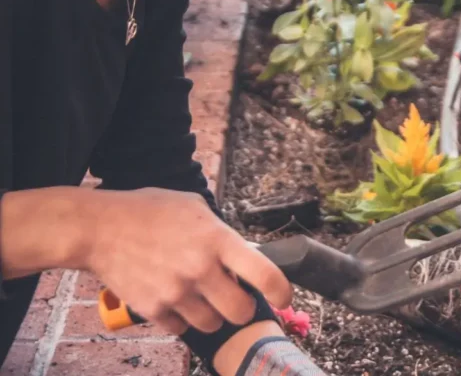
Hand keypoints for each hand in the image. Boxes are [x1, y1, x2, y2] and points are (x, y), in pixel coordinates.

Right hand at [83, 187, 291, 334]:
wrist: (98, 228)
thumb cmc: (149, 211)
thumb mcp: (194, 207)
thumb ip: (222, 233)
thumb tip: (246, 254)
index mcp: (217, 240)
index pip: (264, 274)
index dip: (281, 291)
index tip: (284, 297)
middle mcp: (200, 269)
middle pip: (241, 312)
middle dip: (242, 308)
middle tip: (235, 299)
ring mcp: (176, 292)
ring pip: (213, 325)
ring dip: (212, 315)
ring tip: (200, 296)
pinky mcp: (154, 309)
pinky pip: (182, 329)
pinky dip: (182, 320)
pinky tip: (174, 300)